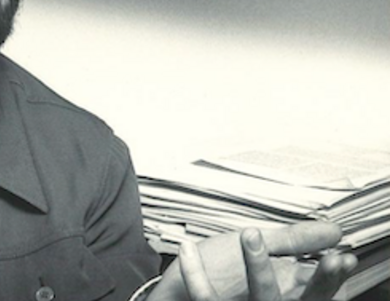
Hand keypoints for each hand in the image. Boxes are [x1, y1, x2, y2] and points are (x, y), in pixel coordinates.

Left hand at [146, 222, 357, 300]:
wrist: (180, 299)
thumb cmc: (225, 274)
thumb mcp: (262, 254)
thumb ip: (294, 242)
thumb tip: (334, 230)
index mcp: (284, 293)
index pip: (317, 290)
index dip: (331, 276)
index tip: (344, 259)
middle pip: (301, 299)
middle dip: (319, 281)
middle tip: (331, 259)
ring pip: (262, 298)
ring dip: (259, 266)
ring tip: (251, 234)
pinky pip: (206, 298)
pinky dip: (195, 273)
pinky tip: (187, 247)